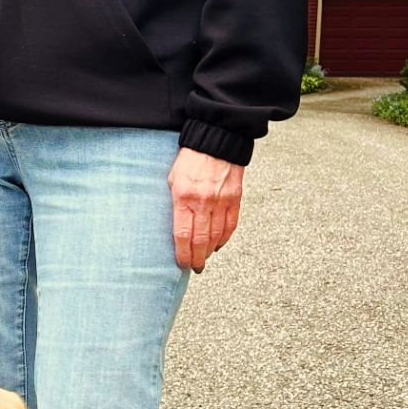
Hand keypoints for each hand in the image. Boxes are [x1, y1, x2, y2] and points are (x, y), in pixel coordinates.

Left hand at [168, 148, 243, 272]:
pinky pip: (230, 226)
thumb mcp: (172, 179)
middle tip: (195, 267)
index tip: (181, 264)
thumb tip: (175, 226)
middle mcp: (204, 202)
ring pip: (216, 236)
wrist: (216, 140)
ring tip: (204, 259)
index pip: (183, 235)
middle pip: (200, 240)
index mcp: (184, 197)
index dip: (183, 254)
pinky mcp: (235, 199)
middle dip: (197, 258)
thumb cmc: (190, 159)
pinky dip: (224, 239)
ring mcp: (221, 201)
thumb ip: (174, 202)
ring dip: (209, 251)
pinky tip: (217, 245)